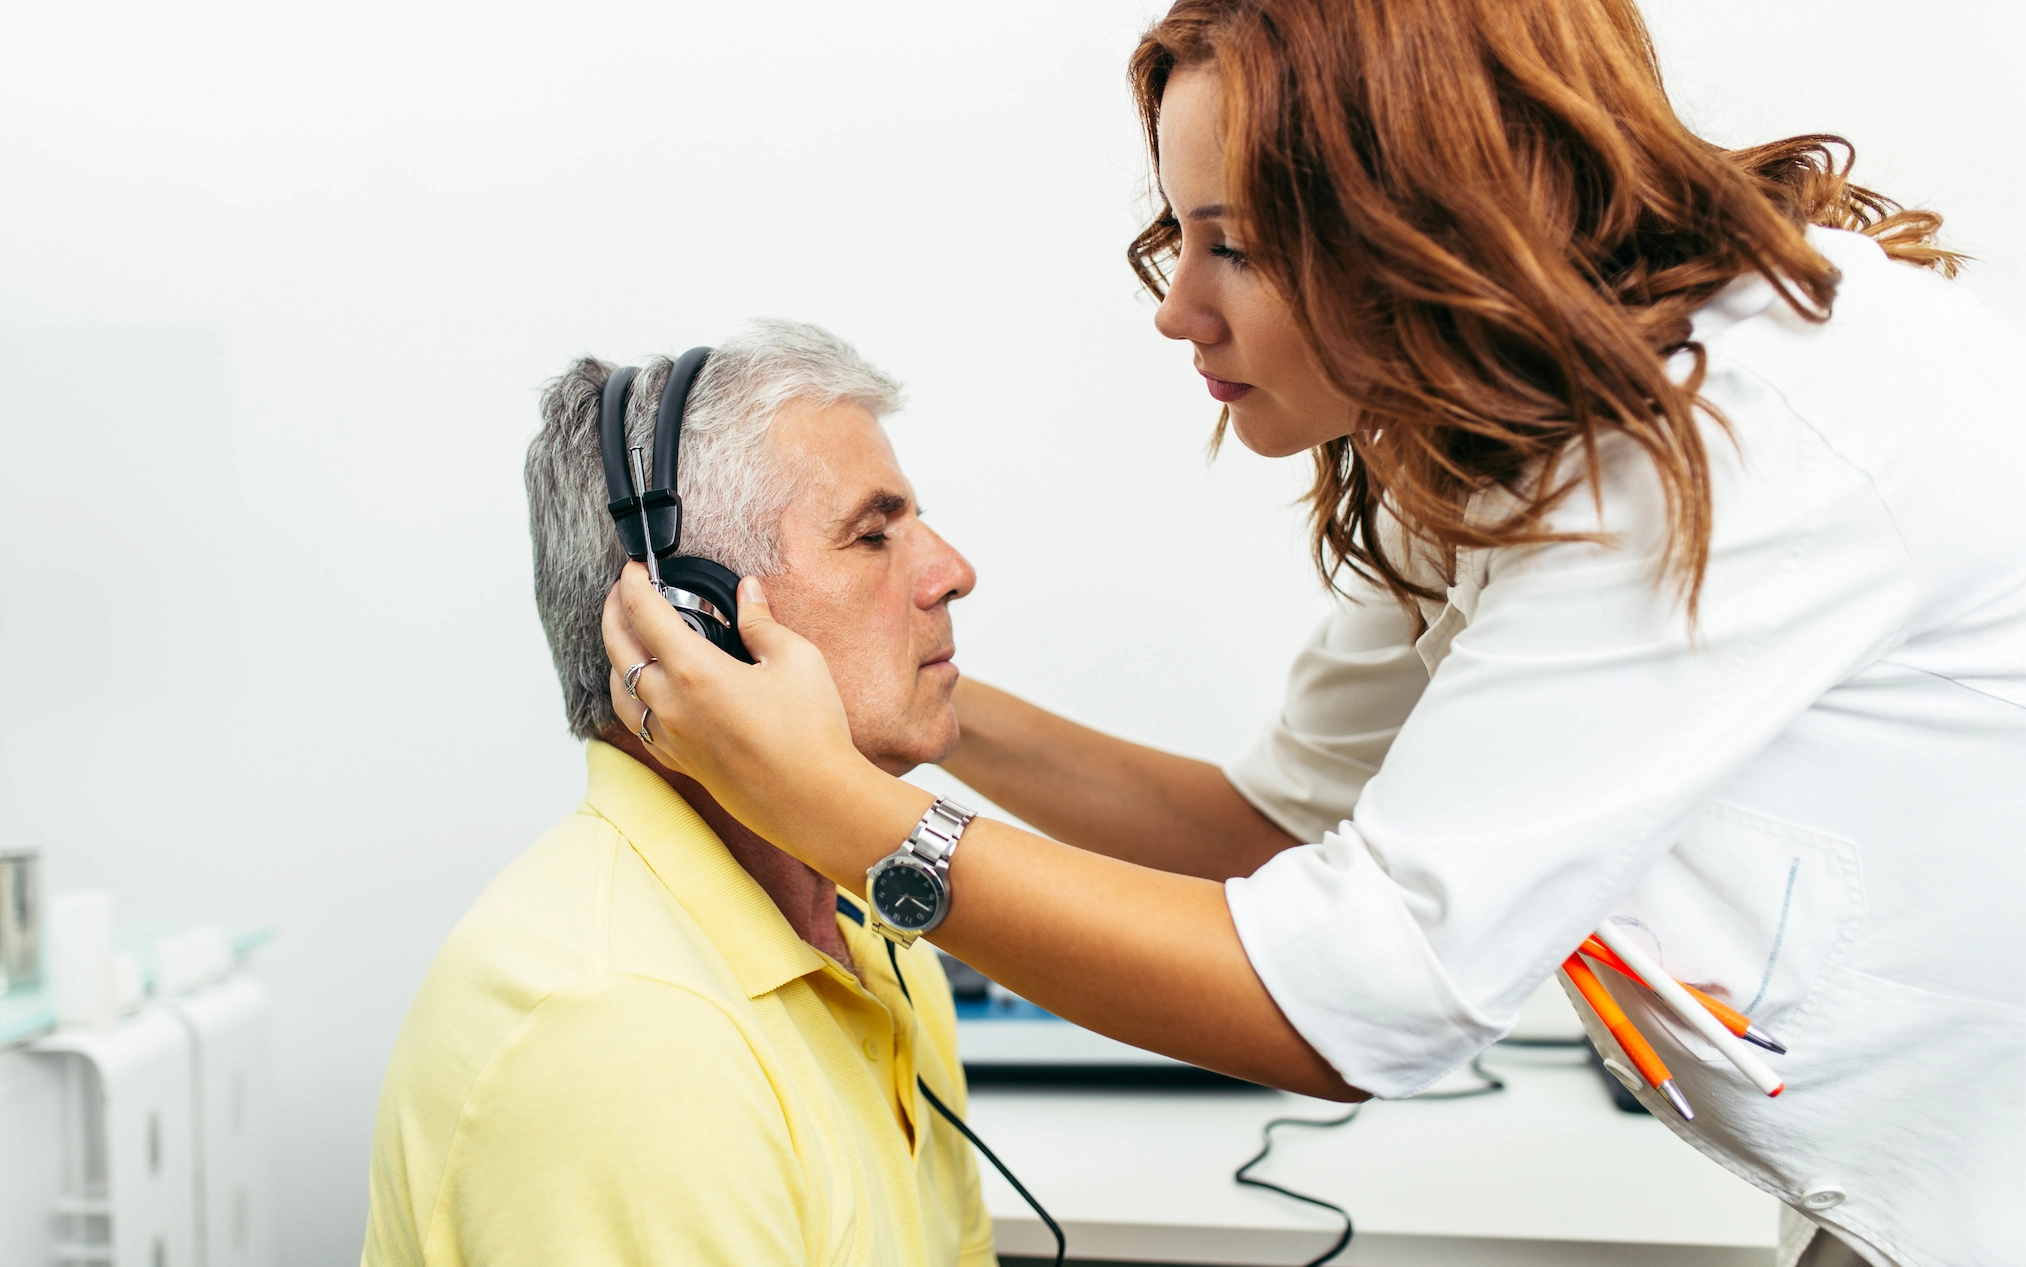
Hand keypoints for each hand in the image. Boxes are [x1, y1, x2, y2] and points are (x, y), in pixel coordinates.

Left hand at [603, 566, 891, 853]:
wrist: (816, 802)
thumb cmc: (811, 733)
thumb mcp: (796, 660)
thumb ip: (762, 622)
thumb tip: (748, 592)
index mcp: (695, 672)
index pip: (644, 614)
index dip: (633, 583)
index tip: (635, 568)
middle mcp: (671, 705)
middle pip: (619, 650)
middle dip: (615, 612)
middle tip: (623, 592)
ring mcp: (672, 738)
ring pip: (620, 691)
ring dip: (616, 658)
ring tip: (627, 639)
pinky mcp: (681, 763)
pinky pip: (637, 725)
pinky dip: (631, 698)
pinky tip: (646, 692)